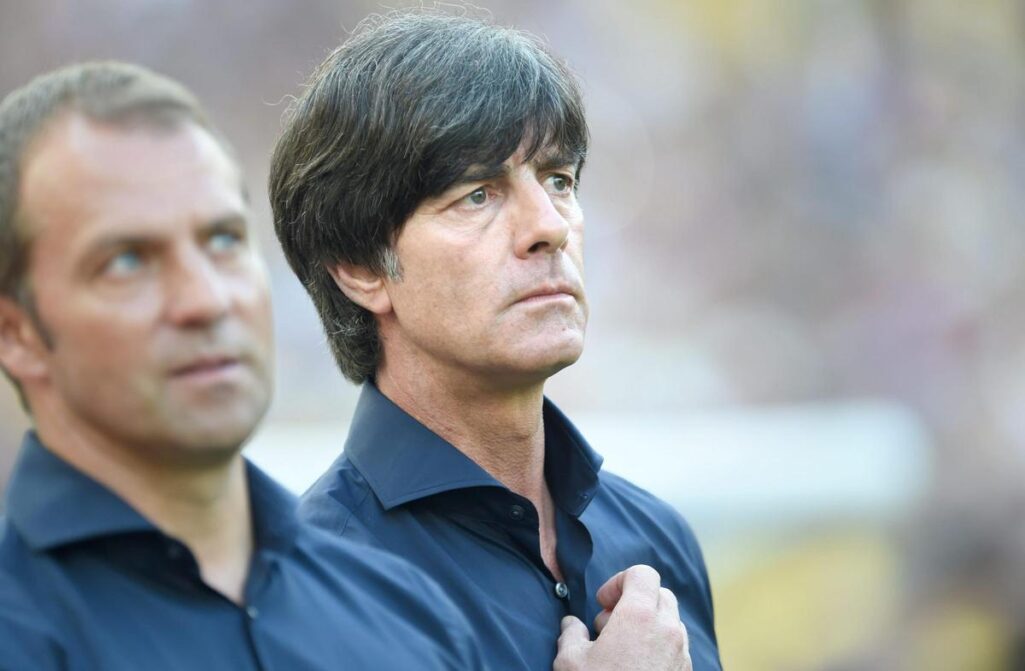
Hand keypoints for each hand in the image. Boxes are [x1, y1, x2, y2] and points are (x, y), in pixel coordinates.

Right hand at [553, 565, 690, 670]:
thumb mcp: (570, 662)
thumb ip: (571, 634)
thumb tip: (572, 625)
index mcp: (640, 615)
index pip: (642, 573)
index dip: (619, 581)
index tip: (603, 604)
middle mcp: (668, 629)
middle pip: (659, 594)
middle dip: (634, 602)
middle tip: (609, 626)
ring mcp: (682, 654)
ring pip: (670, 621)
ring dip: (647, 626)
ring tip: (621, 651)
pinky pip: (676, 647)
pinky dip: (658, 648)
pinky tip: (634, 668)